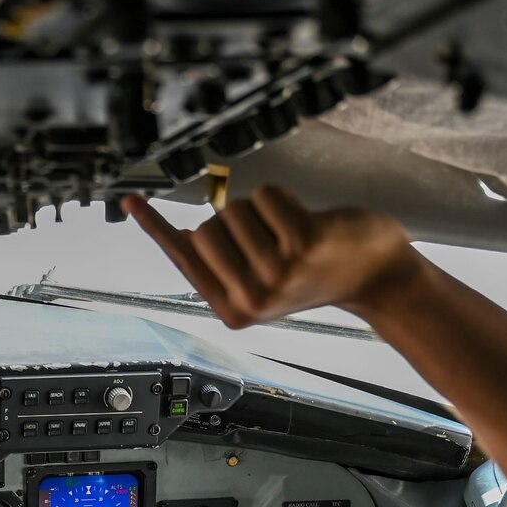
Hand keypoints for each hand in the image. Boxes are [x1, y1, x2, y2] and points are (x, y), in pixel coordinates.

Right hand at [122, 186, 418, 327]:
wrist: (376, 275)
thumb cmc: (316, 271)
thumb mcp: (259, 280)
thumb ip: (220, 264)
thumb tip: (178, 234)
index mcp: (233, 310)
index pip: (183, 258)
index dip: (155, 226)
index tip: (130, 199)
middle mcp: (252, 298)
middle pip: (205, 228)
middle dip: (230, 220)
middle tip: (264, 237)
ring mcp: (277, 273)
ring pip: (235, 210)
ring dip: (260, 210)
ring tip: (289, 232)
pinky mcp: (302, 245)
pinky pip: (265, 196)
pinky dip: (281, 197)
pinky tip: (305, 219)